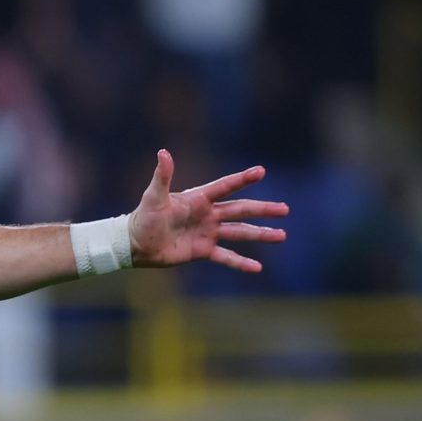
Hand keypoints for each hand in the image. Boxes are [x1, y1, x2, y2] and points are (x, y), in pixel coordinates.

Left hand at [127, 150, 286, 274]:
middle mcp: (208, 214)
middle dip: (263, 209)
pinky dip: (241, 263)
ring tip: (282, 235)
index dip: (242, 179)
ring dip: (260, 234)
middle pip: (241, 210)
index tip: (261, 171)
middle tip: (285, 209)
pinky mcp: (203, 251)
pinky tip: (258, 268)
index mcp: (199, 198)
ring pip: (240, 233)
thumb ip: (162, 175)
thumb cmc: (144, 216)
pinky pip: (226, 257)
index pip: (225, 186)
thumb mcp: (154, 196)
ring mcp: (208, 233)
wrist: (136, 244)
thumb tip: (163, 152)